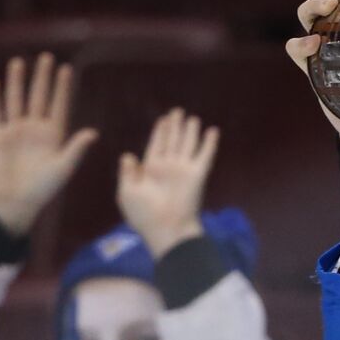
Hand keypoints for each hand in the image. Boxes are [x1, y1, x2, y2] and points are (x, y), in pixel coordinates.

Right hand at [0, 54, 97, 235]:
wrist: (15, 202)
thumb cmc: (43, 188)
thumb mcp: (63, 168)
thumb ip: (76, 149)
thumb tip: (94, 132)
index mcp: (53, 135)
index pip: (59, 105)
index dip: (62, 88)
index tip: (67, 69)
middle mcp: (34, 129)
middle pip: (38, 97)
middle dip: (42, 77)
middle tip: (46, 57)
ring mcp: (14, 130)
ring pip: (16, 100)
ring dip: (17, 82)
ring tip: (19, 62)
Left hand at [117, 108, 219, 258]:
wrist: (166, 229)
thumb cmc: (143, 215)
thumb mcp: (127, 193)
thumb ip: (127, 173)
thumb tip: (127, 155)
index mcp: (151, 170)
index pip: (156, 145)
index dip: (159, 132)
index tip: (163, 120)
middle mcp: (168, 167)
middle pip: (172, 141)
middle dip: (175, 126)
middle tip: (177, 111)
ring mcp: (184, 169)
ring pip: (188, 144)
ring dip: (190, 131)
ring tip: (193, 118)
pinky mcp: (198, 174)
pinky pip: (205, 154)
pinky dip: (209, 143)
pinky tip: (213, 130)